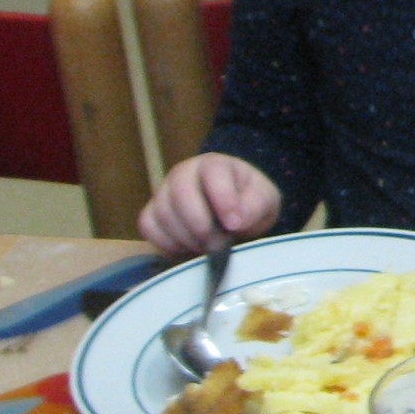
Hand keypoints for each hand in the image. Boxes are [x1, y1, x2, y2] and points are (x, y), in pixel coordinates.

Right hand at [139, 153, 279, 256]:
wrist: (232, 217)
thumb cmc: (248, 203)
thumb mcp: (265, 201)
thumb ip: (255, 205)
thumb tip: (236, 220)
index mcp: (215, 164)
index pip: (213, 173)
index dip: (223, 199)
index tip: (234, 225)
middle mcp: (184, 173)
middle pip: (180, 192)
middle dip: (199, 222)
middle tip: (217, 243)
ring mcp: (164, 192)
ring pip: (163, 213)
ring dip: (186, 237)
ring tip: (207, 247)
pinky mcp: (152, 213)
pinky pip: (149, 227)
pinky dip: (167, 243)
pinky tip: (187, 249)